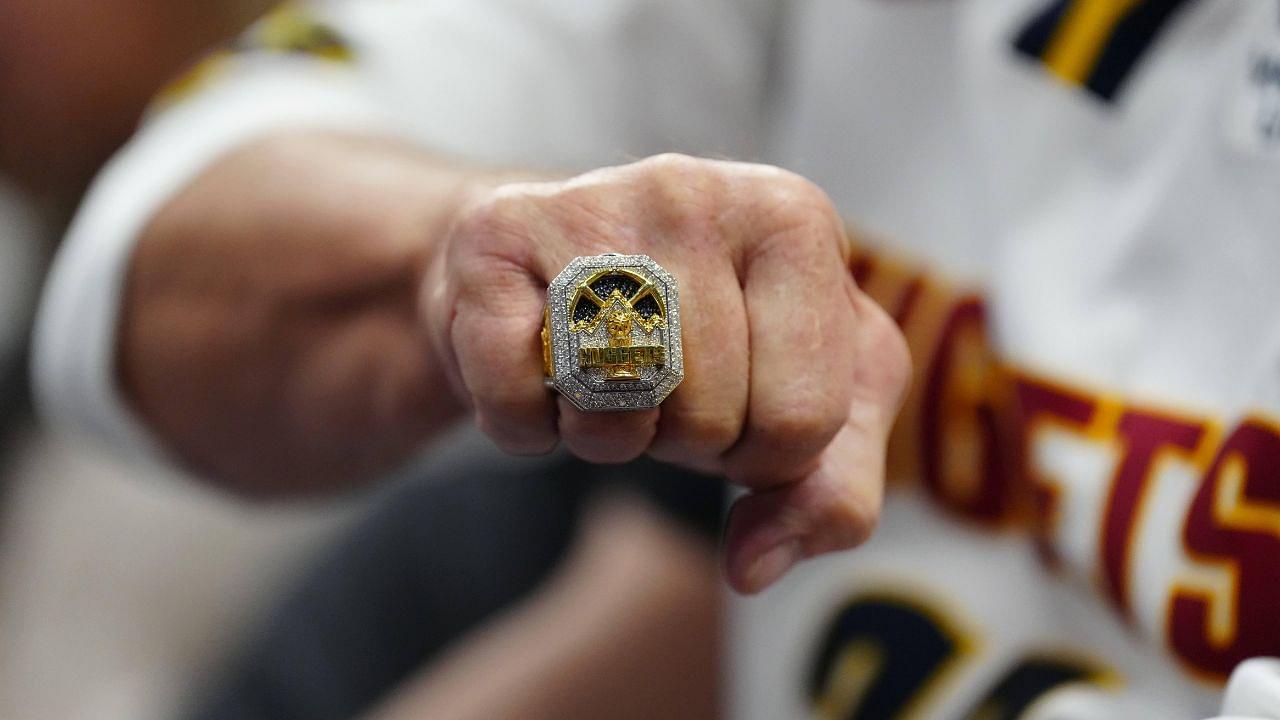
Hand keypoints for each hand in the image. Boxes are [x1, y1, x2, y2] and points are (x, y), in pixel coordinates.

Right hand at [425, 154, 910, 592]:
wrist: (558, 263)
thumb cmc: (704, 334)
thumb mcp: (807, 402)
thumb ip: (830, 493)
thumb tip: (753, 566)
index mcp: (793, 218)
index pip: (802, 419)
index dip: (764, 454)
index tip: (738, 399)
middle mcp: (693, 192)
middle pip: (707, 420)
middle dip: (682, 441)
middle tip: (661, 385)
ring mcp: (587, 203)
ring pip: (612, 410)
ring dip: (605, 439)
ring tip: (606, 377)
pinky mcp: (491, 237)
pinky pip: (515, 403)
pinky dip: (524, 428)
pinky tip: (539, 375)